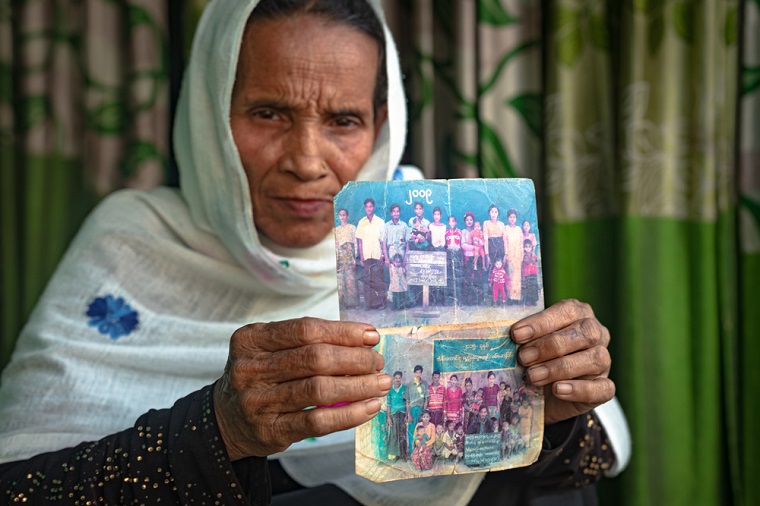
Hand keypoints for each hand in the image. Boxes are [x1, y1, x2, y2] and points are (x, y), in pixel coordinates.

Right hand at [214, 318, 390, 459]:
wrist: (226, 419)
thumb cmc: (261, 376)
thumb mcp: (269, 349)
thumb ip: (307, 341)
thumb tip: (363, 340)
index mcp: (251, 339)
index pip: (305, 330)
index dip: (343, 332)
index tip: (371, 336)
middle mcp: (251, 368)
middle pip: (315, 359)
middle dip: (355, 359)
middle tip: (377, 362)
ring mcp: (258, 402)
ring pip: (319, 390)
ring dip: (358, 386)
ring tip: (380, 383)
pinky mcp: (270, 431)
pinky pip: (317, 422)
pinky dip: (349, 414)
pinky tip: (368, 407)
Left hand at [511, 299, 613, 424]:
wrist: (543, 395)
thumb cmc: (534, 357)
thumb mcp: (527, 343)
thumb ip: (524, 335)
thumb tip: (507, 335)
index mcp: (578, 314)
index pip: (567, 311)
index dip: (541, 322)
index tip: (516, 334)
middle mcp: (596, 334)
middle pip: (584, 333)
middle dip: (550, 345)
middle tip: (523, 358)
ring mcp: (604, 361)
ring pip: (595, 358)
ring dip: (560, 367)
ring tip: (533, 376)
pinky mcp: (604, 387)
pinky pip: (602, 388)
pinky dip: (579, 389)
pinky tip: (557, 390)